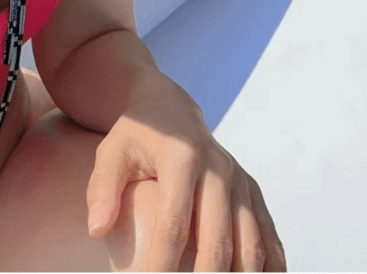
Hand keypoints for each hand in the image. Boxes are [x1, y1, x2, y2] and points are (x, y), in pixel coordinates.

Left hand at [85, 69, 286, 270]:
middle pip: (217, 242)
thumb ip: (103, 189)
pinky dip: (269, 269)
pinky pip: (269, 236)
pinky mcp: (253, 191)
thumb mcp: (112, 152)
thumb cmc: (135, 137)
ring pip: (249, 245)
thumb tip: (98, 229)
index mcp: (182, 157)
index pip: (174, 225)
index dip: (162, 266)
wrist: (170, 108)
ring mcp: (240, 180)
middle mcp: (219, 168)